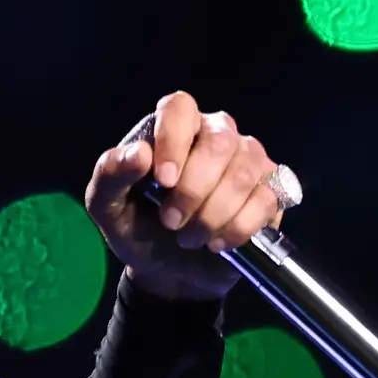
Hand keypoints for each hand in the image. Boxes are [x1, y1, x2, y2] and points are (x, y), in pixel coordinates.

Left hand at [88, 92, 291, 300]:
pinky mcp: (270, 193)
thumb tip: (138, 153)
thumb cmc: (138, 227)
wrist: (168, 270)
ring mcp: (249, 162)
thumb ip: (110, 174)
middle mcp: (217, 135)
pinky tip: (218, 243)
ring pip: (244, 175)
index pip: (181, 107)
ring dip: (212, 215)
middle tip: (170, 221)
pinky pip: (266, 201)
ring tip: (190, 237)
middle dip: (193, 190)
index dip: (174, 140)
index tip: (162, 181)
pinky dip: (238, 228)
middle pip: (219, 143)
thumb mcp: (107, 205)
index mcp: (175, 127)